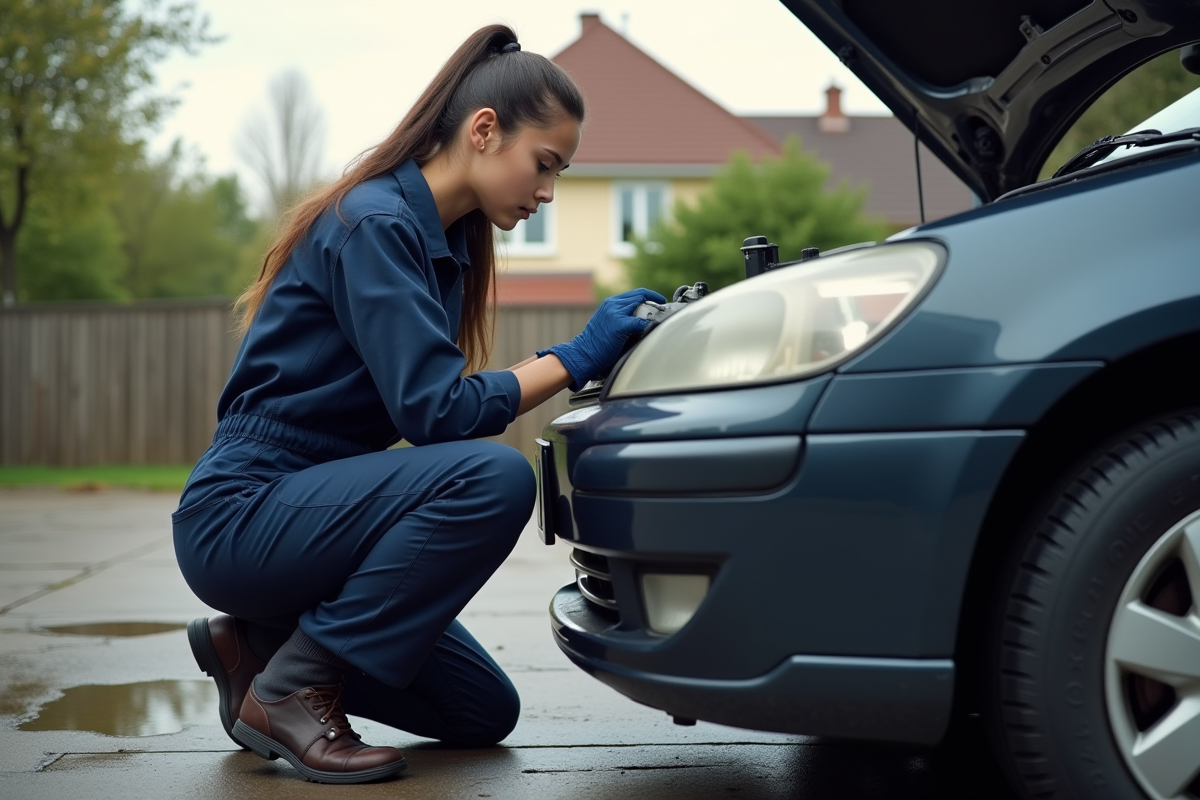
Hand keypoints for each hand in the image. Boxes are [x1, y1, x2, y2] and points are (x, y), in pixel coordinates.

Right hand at [537, 288, 666, 389]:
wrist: (582, 354)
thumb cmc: (595, 344)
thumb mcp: (607, 323)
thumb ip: (622, 318)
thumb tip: (642, 320)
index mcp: (610, 303)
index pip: (635, 293)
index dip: (650, 296)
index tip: (659, 303)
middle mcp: (613, 304)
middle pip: (640, 295)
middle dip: (655, 302)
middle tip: (664, 310)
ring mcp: (616, 313)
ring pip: (642, 304)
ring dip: (653, 311)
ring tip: (660, 318)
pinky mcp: (620, 324)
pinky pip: (640, 321)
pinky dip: (649, 323)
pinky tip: (653, 328)